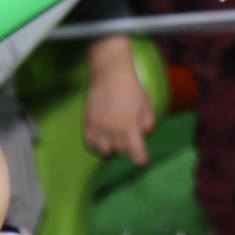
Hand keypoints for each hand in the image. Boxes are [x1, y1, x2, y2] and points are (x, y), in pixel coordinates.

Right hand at [82, 34, 154, 164]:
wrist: (110, 73)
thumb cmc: (131, 88)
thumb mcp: (146, 105)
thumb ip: (147, 122)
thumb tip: (143, 134)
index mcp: (128, 126)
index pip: (135, 151)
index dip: (140, 158)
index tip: (142, 161)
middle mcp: (112, 130)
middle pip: (120, 151)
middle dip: (127, 149)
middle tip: (130, 142)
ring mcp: (97, 127)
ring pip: (104, 151)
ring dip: (111, 148)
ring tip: (115, 140)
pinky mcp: (87, 123)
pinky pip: (89, 143)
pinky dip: (96, 145)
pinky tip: (102, 139)